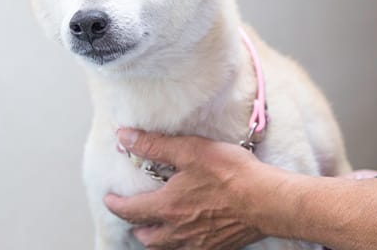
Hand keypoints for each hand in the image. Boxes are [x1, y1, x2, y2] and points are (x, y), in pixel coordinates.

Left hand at [105, 129, 265, 249]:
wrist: (266, 201)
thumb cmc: (231, 174)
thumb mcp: (190, 150)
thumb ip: (155, 145)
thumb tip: (125, 137)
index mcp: (167, 207)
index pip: (129, 210)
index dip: (115, 204)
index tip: (109, 198)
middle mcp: (177, 231)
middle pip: (146, 236)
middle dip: (136, 226)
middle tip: (134, 214)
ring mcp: (197, 242)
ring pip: (166, 247)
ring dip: (156, 237)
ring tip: (157, 227)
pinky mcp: (216, 246)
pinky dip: (181, 243)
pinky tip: (189, 233)